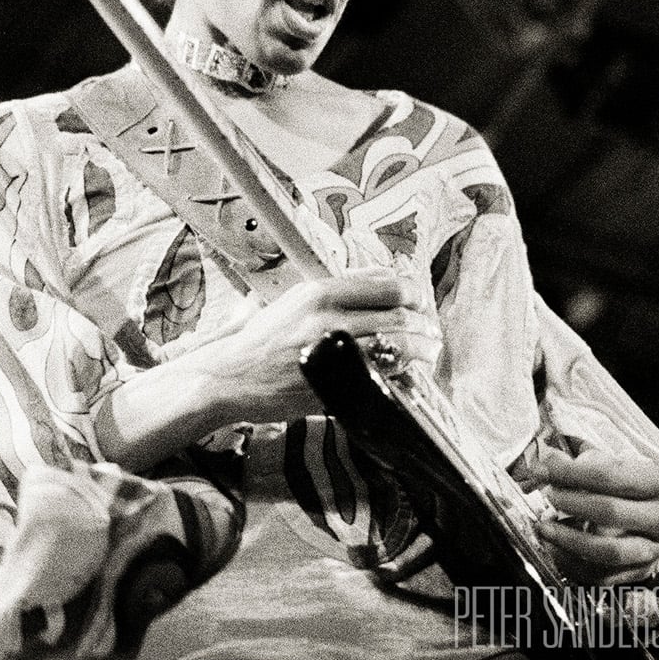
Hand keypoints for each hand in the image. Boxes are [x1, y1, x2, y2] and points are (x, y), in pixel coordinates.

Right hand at [192, 268, 439, 425]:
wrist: (227, 377)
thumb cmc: (257, 340)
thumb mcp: (292, 300)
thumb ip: (334, 289)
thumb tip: (378, 276)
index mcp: (317, 291)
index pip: (384, 284)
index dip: (410, 292)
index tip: (417, 300)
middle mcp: (326, 318)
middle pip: (396, 316)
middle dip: (422, 325)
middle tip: (431, 331)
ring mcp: (330, 353)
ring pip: (394, 347)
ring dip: (418, 350)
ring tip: (426, 351)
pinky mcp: (331, 383)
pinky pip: (378, 376)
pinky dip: (398, 374)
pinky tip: (404, 374)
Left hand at [525, 449, 658, 585]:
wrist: (646, 515)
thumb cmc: (622, 487)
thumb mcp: (607, 465)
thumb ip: (578, 464)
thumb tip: (550, 462)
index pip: (611, 476)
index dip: (571, 473)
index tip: (542, 471)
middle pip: (611, 512)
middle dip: (571, 504)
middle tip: (548, 497)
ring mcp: (655, 549)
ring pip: (609, 551)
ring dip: (569, 539)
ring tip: (544, 527)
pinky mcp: (640, 573)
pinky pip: (602, 575)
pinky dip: (572, 563)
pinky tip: (554, 547)